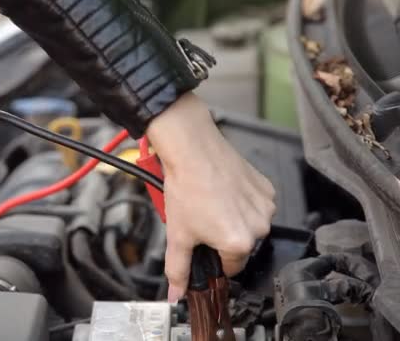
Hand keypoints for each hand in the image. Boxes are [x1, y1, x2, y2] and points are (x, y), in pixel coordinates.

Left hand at [146, 92, 275, 301]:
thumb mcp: (177, 236)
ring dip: (232, 220)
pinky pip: (254, 206)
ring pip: (248, 225)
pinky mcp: (266, 188)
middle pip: (240, 246)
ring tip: (210, 204)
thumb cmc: (187, 187)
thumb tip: (177, 293)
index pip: (230, 268)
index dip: (213, 260)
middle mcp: (258, 226)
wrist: (193, 149)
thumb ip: (178, 270)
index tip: (204, 248)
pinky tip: (222, 193)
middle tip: (202, 220)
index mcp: (238, 243)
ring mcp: (265, 206)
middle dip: (221, 238)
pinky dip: (240, 203)